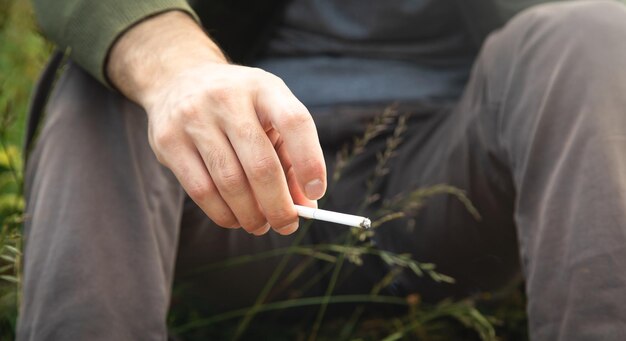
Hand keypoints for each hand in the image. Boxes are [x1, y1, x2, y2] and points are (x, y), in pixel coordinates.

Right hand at [107, 11, 325, 234]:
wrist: (178, 79)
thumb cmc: (240, 107)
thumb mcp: (270, 116)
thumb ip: (291, 159)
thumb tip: (305, 208)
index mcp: (264, 88)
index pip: (295, 122)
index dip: (310, 161)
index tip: (316, 193)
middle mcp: (228, 98)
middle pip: (261, 165)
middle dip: (278, 205)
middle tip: (287, 225)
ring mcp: (194, 117)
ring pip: (230, 183)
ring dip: (251, 215)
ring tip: (260, 225)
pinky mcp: (169, 141)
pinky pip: (201, 191)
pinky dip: (223, 214)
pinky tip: (235, 218)